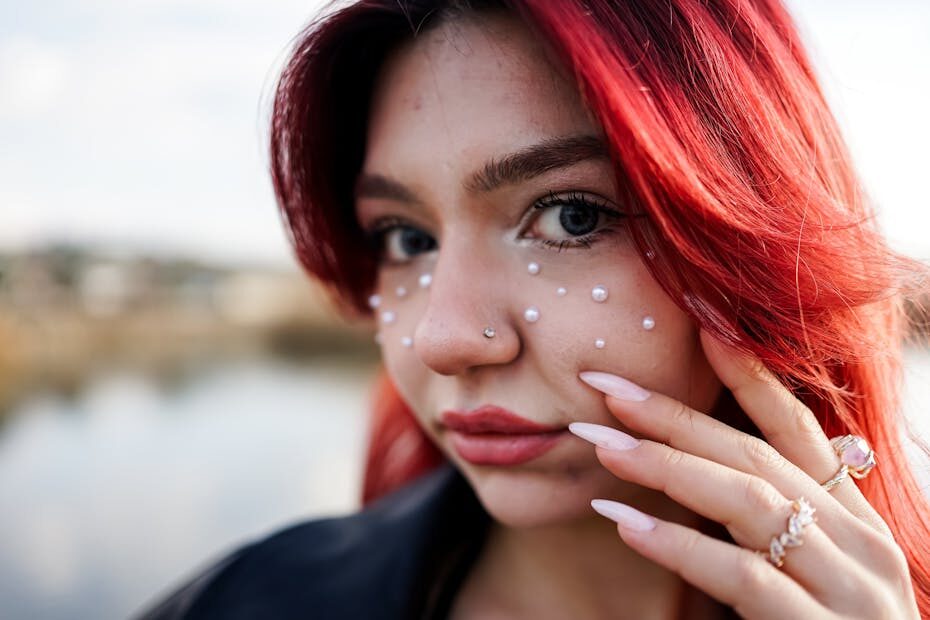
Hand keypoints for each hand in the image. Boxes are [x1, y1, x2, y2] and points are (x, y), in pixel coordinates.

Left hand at [568, 328, 919, 618]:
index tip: (700, 329)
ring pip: (749, 503)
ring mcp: (848, 588)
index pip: (799, 432)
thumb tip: (692, 468)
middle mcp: (858, 543)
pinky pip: (743, 576)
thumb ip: (764, 526)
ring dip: (667, 466)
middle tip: (606, 387)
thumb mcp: (802, 572)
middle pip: (756, 458)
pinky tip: (625, 523)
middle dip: (676, 417)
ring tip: (600, 444)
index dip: (752, 377)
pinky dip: (678, 545)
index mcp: (852, 521)